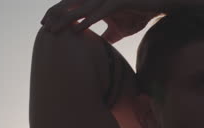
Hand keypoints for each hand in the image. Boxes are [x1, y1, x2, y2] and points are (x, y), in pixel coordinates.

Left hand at [41, 0, 163, 42]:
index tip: (46, 26)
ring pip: (82, 8)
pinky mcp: (119, 1)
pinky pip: (100, 12)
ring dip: (67, 19)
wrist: (158, 4)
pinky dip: (88, 21)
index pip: (71, 6)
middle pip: (71, 5)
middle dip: (56, 16)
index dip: (57, 15)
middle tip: (45, 28)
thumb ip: (106, 36)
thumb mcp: (119, 29)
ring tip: (55, 30)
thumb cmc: (138, 14)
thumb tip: (98, 47)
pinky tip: (77, 30)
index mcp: (96, 2)